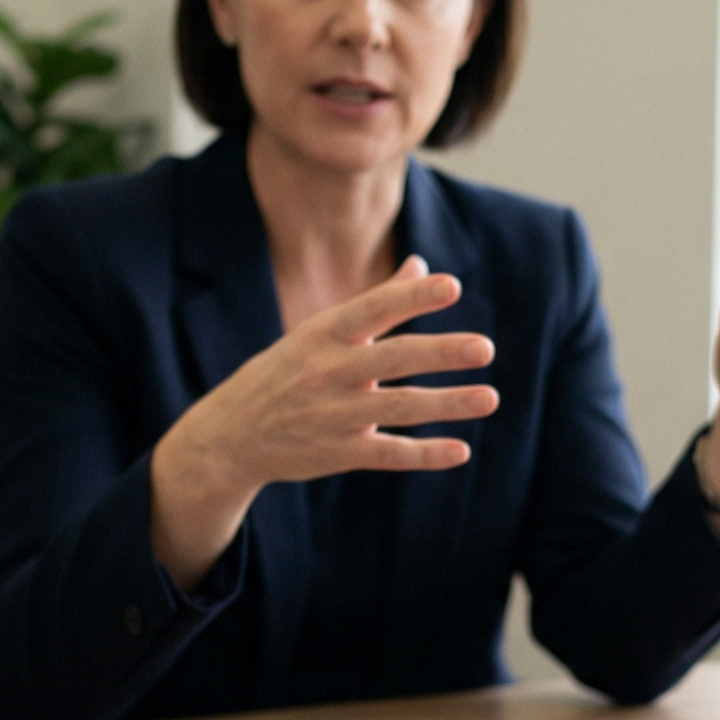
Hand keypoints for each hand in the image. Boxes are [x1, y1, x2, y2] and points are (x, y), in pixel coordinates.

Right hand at [150, 256, 498, 589]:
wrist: (230, 435)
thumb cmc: (284, 374)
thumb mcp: (319, 333)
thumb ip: (376, 303)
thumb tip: (422, 265)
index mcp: (324, 334)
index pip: (373, 309)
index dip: (412, 297)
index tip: (452, 286)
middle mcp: (329, 371)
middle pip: (393, 358)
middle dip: (440, 352)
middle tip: (485, 347)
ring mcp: (333, 414)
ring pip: (399, 407)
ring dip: (446, 403)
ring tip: (489, 398)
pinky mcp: (337, 453)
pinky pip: (388, 453)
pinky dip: (424, 454)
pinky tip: (460, 450)